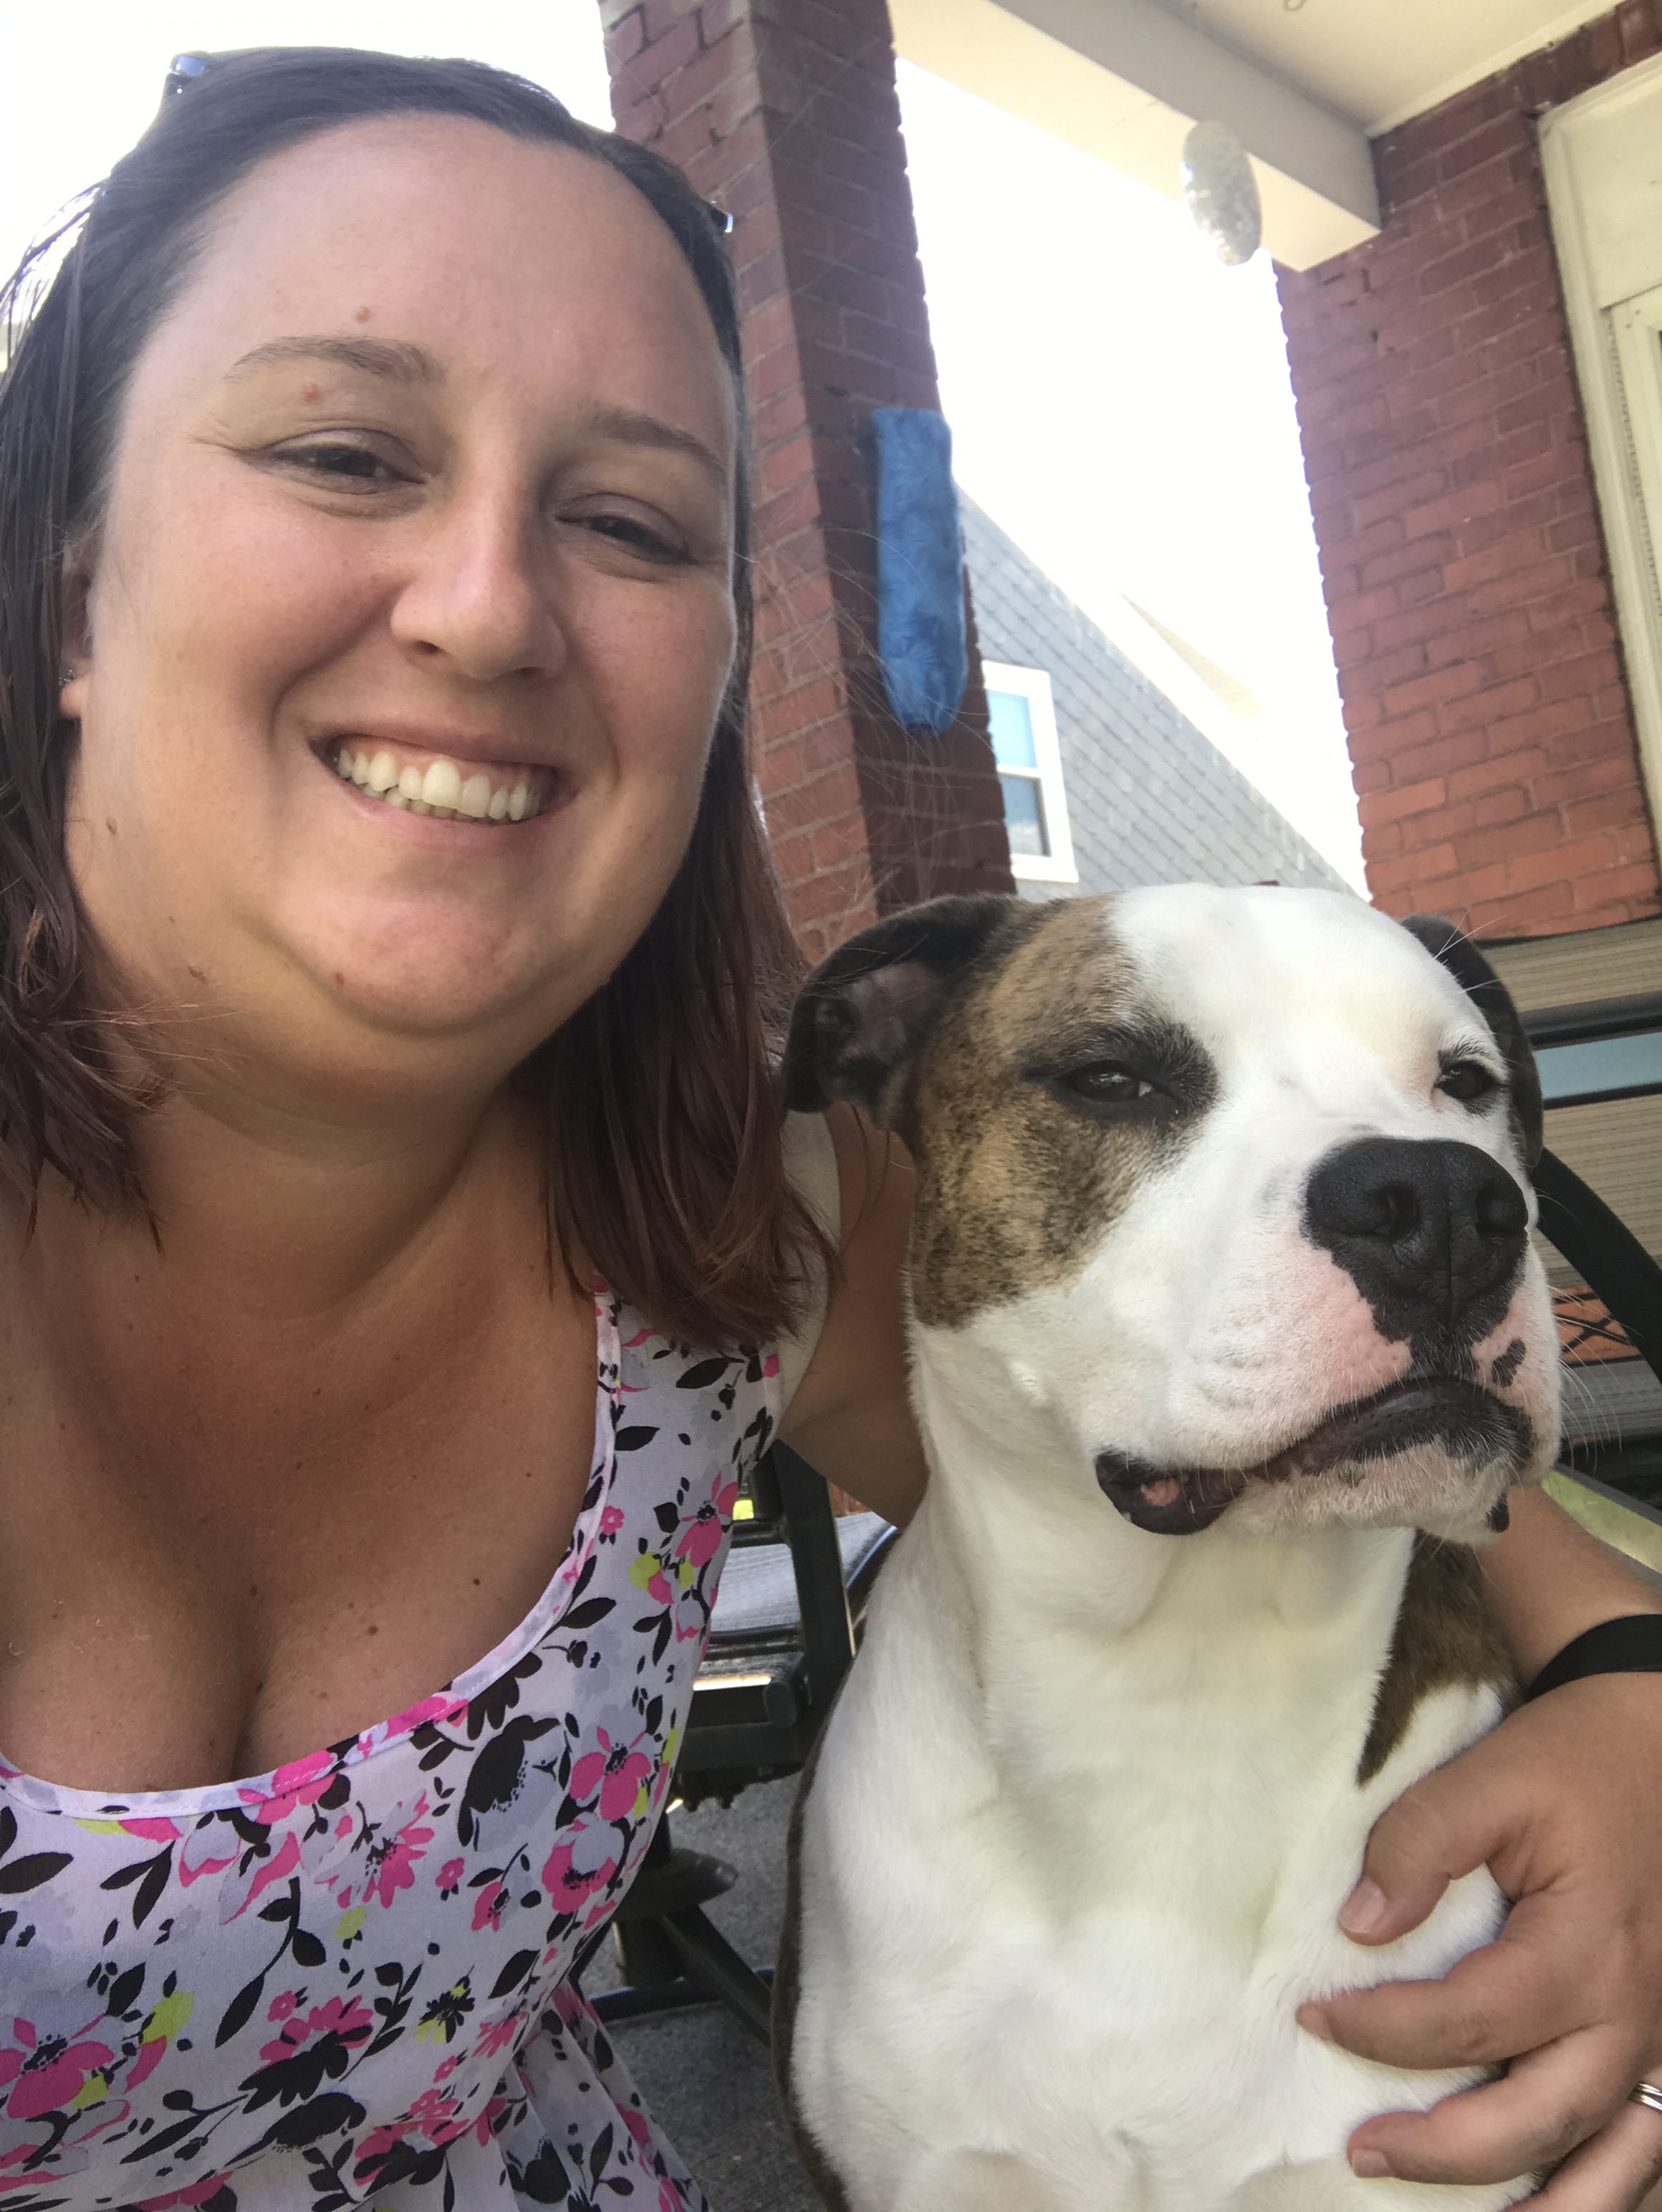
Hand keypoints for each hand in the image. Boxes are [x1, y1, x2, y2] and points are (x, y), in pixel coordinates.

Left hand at [1296, 1674, 1661, 2205]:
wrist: (1652, 1749)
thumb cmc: (1568, 1767)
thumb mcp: (1489, 1780)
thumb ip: (1419, 1843)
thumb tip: (1358, 1926)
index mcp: (1586, 1951)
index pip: (1472, 2021)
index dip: (1385, 2031)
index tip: (1313, 2018)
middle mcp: (1633, 2016)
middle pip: (1538, 2117)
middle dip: (1444, 2150)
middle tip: (1359, 2150)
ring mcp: (1660, 2044)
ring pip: (1613, 2164)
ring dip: (1542, 2208)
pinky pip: (1647, 2149)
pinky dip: (1605, 2192)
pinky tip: (1545, 2205)